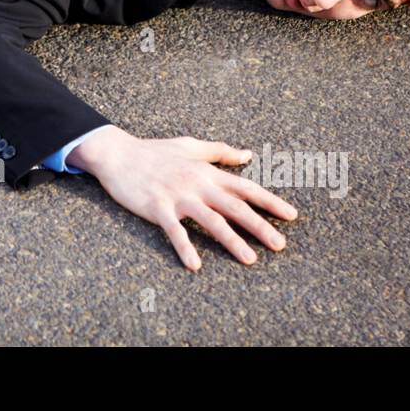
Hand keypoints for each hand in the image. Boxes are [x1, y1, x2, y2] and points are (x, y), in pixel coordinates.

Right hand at [68, 126, 297, 269]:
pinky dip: (185, 248)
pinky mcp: (158, 207)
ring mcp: (178, 196)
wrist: (118, 153)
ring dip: (232, 240)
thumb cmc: (154, 151)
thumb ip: (219, 151)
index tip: (291, 215)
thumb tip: (247, 153)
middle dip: (260, 226)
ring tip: (250, 259)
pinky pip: (175, 231)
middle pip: (235, 207)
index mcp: (207, 171)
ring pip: (212, 220)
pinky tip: (195, 266)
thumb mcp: (190, 145)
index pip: (245, 187)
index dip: (270, 201)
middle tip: (280, 245)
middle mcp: (197, 183)